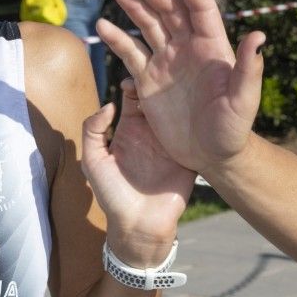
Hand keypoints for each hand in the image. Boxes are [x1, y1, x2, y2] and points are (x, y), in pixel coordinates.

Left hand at [79, 78, 192, 264]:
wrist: (139, 226)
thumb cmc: (112, 194)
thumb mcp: (94, 161)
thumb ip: (93, 130)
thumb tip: (109, 104)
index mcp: (129, 129)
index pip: (134, 97)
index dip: (134, 83)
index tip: (135, 76)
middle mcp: (152, 132)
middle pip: (159, 99)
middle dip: (160, 83)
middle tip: (163, 70)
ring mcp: (172, 142)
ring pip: (179, 111)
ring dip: (182, 96)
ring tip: (183, 79)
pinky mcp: (189, 156)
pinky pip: (195, 134)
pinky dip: (200, 120)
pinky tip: (202, 103)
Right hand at [98, 0, 264, 175]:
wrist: (213, 156)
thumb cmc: (234, 129)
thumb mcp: (244, 100)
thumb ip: (249, 69)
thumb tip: (258, 35)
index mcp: (212, 46)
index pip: (200, 7)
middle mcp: (188, 47)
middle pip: (169, 10)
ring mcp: (166, 61)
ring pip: (148, 24)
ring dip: (133, 5)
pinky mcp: (148, 79)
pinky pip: (130, 53)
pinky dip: (116, 38)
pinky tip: (102, 26)